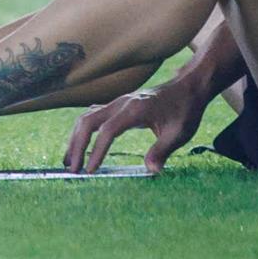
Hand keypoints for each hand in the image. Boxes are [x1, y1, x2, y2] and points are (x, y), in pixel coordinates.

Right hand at [61, 82, 207, 174]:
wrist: (187, 88)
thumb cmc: (185, 110)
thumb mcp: (179, 133)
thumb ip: (163, 151)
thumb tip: (151, 171)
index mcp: (135, 109)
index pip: (107, 131)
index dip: (96, 151)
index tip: (91, 170)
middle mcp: (121, 103)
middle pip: (88, 121)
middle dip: (77, 146)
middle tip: (72, 169)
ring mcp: (118, 103)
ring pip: (87, 117)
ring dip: (76, 138)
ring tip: (69, 161)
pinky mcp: (118, 106)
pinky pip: (93, 116)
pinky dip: (83, 131)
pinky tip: (80, 146)